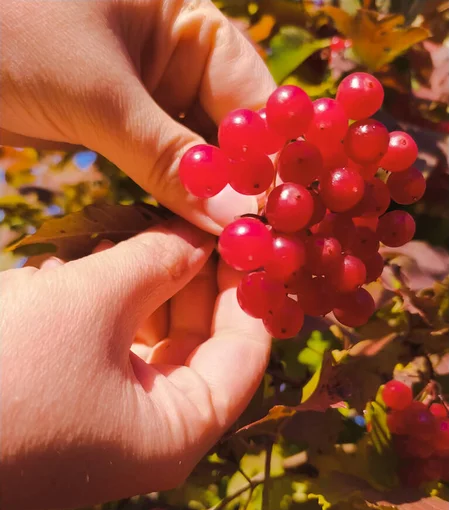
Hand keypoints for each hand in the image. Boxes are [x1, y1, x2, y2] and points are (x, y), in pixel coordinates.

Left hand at [0, 0, 275, 232]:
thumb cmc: (10, 30)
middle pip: (231, 134)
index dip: (272, 159)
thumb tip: (236, 219)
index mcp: (187, 23)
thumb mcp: (100, 94)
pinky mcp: (118, 130)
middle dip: (244, 187)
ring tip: (236, 250)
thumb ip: (172, 160)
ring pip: (196, 158)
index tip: (284, 216)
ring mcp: (147, 98)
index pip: (254, 98)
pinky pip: (160, 171)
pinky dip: (174, 201)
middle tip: (266, 245)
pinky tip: (193, 235)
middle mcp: (176, 60)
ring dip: (210, 202)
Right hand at [0, 219, 270, 509]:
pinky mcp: (71, 400)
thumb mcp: (91, 301)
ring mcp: (109, 419)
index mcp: (178, 432)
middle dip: (194, 278)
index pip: (246, 353)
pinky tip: (95, 261)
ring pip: (154, 339)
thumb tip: (196, 236)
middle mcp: (152, 433)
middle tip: (190, 217)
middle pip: (201, 343)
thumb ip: (156, 262)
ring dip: (148, 284)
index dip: (250, 289)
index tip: (248, 235)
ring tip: (141, 228)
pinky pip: (112, 344)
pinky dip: (110, 303)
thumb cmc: (4, 369)